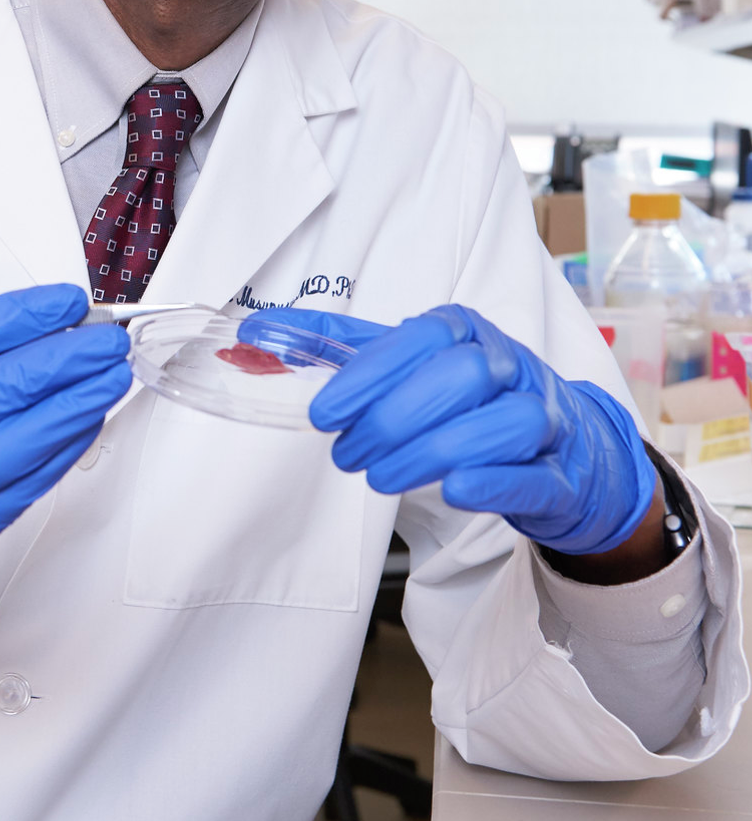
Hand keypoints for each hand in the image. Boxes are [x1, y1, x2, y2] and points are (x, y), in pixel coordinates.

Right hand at [0, 284, 130, 626]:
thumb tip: (47, 325)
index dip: (19, 318)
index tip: (66, 303)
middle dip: (60, 362)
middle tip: (105, 342)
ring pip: (14, 447)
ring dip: (73, 408)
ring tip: (109, 379)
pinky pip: (24, 487)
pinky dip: (63, 450)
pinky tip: (87, 422)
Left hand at [252, 304, 655, 555]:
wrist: (562, 449)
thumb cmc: (467, 399)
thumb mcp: (404, 365)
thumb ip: (335, 347)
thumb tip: (258, 331)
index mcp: (467, 332)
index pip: (421, 338)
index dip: (370, 374)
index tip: (325, 411)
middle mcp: (510, 365)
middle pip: (460, 377)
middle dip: (395, 417)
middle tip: (348, 453)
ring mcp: (541, 418)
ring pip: (501, 423)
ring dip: (431, 451)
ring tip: (380, 477)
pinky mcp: (558, 475)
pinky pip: (532, 474)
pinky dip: (490, 481)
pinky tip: (451, 490)